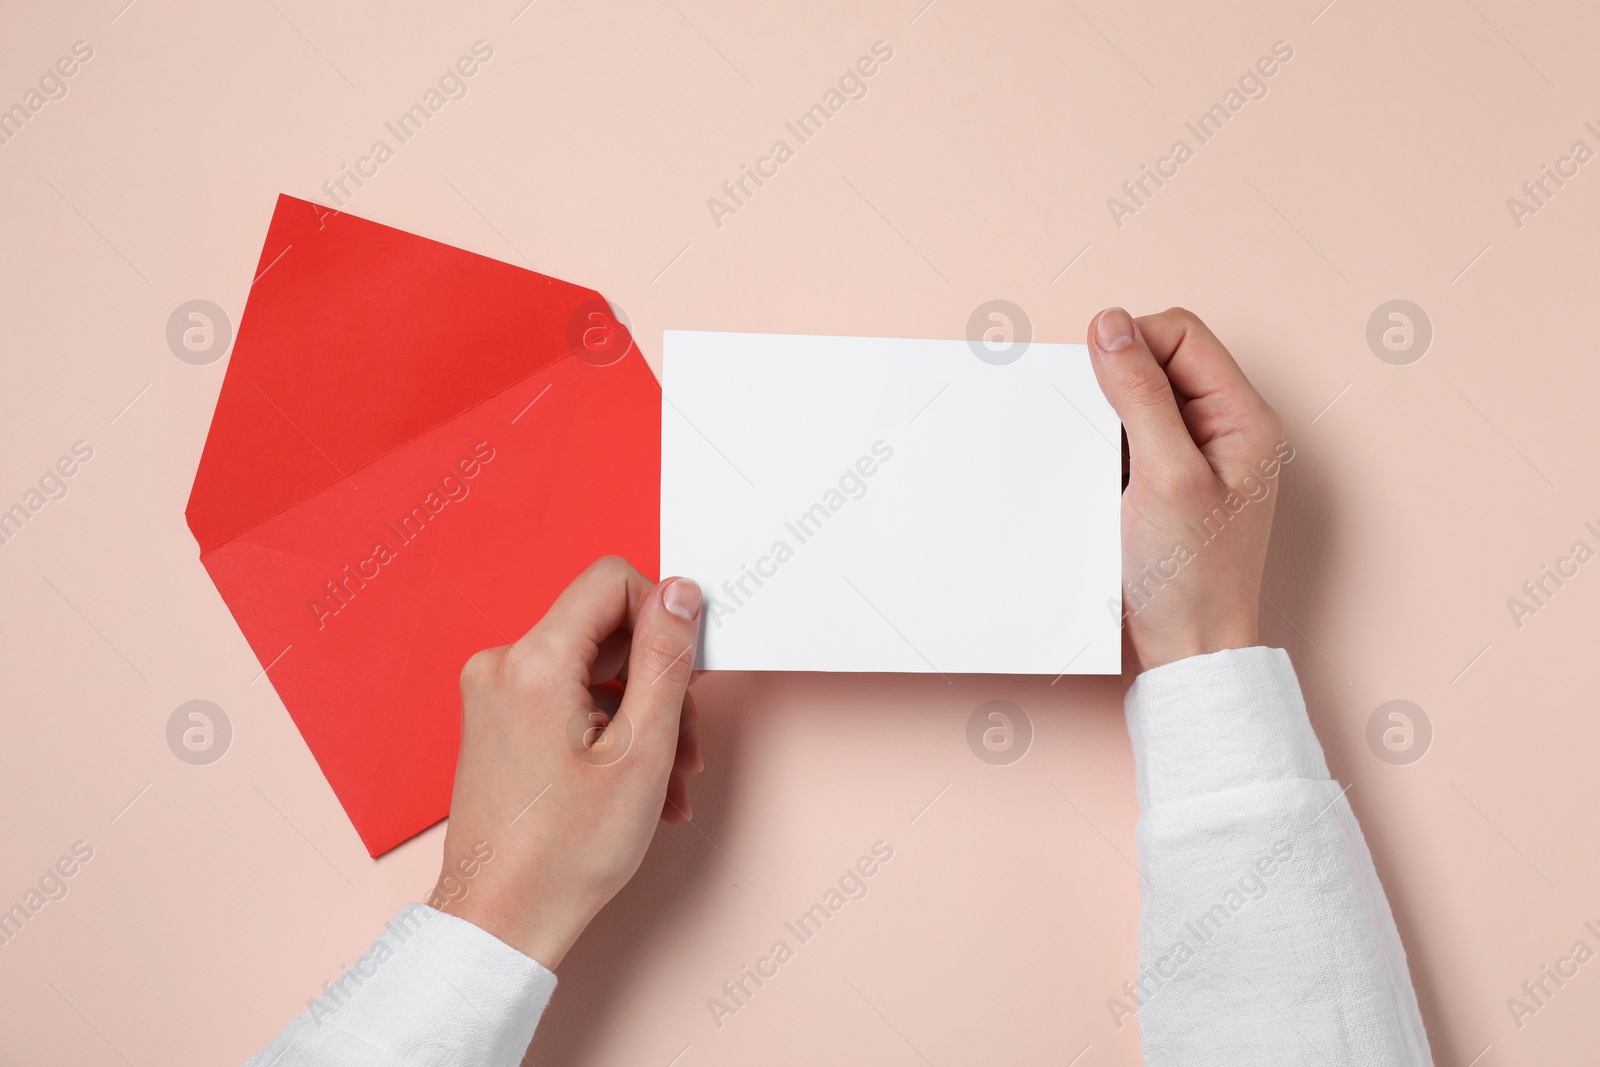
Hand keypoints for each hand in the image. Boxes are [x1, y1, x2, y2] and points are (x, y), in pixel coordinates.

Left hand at [430, 557, 703, 968]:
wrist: (502, 918)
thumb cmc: (566, 851)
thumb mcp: (644, 748)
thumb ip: (665, 659)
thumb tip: (679, 593)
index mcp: (534, 661)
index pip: (611, 581)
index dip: (662, 615)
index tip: (688, 665)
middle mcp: (502, 666)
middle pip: (604, 631)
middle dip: (657, 681)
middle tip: (687, 741)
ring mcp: (494, 696)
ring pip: (592, 672)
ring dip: (641, 717)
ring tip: (669, 780)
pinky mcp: (496, 723)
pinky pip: (567, 700)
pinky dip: (609, 732)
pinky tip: (638, 786)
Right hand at [1085, 307, 1290, 671]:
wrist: (1189, 650)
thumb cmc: (1193, 577)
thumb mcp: (1164, 476)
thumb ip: (1140, 395)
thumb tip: (1109, 324)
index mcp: (1243, 416)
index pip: (1180, 335)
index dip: (1132, 344)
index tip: (1097, 383)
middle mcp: (1224, 428)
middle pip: (1159, 360)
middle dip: (1117, 382)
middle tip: (1100, 431)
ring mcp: (1195, 455)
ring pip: (1139, 398)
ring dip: (1108, 418)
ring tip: (1104, 462)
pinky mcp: (1166, 480)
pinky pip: (1128, 436)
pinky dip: (1105, 447)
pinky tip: (1100, 479)